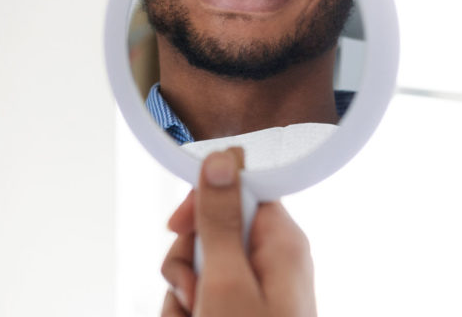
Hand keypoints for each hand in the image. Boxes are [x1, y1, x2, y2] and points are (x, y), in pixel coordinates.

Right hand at [160, 148, 315, 316]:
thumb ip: (220, 220)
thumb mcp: (227, 281)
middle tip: (193, 292)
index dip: (203, 202)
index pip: (238, 189)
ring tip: (196, 315)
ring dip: (183, 293)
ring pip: (196, 266)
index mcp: (282, 243)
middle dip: (186, 262)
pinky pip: (198, 293)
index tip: (178, 225)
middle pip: (209, 231)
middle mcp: (272, 260)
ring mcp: (255, 286)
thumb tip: (220, 161)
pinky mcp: (240, 307)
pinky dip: (188, 310)